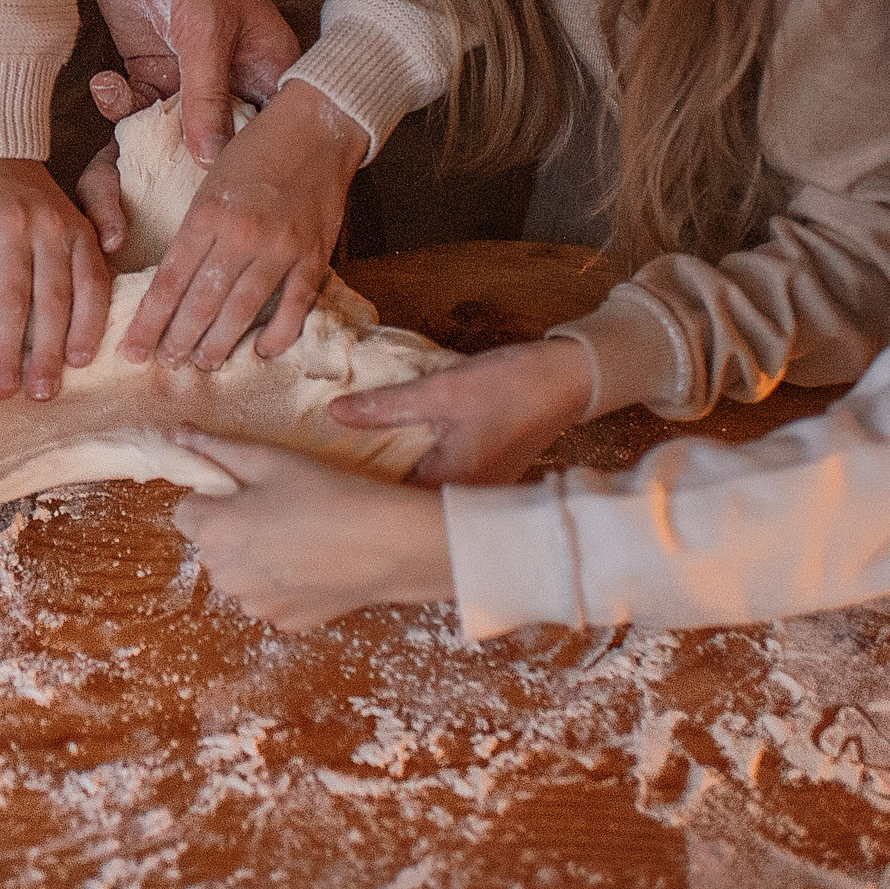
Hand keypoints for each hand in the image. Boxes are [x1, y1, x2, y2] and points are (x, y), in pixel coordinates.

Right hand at [0, 157, 113, 399]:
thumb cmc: (22, 195)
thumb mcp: (65, 217)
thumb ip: (78, 261)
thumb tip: (90, 319)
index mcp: (76, 231)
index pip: (90, 286)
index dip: (87, 328)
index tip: (77, 366)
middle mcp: (49, 228)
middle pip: (53, 301)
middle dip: (46, 354)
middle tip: (40, 395)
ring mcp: (10, 225)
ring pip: (13, 297)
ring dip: (8, 348)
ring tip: (2, 387)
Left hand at [86, 0, 296, 167]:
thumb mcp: (204, 30)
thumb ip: (207, 96)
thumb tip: (210, 160)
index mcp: (269, 70)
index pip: (267, 137)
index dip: (244, 168)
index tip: (210, 194)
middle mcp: (233, 80)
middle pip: (217, 144)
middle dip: (182, 159)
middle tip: (151, 173)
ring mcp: (188, 77)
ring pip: (170, 133)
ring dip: (139, 133)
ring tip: (122, 113)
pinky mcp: (149, 68)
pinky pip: (135, 110)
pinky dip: (116, 105)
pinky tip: (105, 80)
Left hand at [121, 81, 365, 367]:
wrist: (317, 125)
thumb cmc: (257, 150)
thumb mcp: (210, 181)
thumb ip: (196, 229)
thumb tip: (174, 281)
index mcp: (207, 213)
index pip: (169, 280)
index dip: (149, 321)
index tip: (133, 349)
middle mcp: (240, 233)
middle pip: (201, 302)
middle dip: (178, 339)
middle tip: (165, 363)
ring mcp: (280, 247)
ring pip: (243, 310)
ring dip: (219, 344)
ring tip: (203, 363)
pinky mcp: (314, 254)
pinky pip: (295, 306)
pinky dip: (279, 334)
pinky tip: (261, 351)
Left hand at [169, 429, 451, 630]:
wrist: (388, 544)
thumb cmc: (327, 493)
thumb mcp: (269, 460)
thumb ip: (216, 448)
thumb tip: (179, 432)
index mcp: (214, 533)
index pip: (183, 512)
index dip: (212, 498)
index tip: (245, 489)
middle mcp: (224, 576)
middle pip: (210, 546)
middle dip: (231, 528)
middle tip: (279, 509)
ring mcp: (255, 605)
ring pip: (238, 574)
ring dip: (254, 559)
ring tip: (299, 537)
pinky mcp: (284, 622)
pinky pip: (268, 597)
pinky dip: (282, 583)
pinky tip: (313, 564)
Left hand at [330, 338, 596, 484]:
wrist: (568, 379)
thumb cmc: (511, 385)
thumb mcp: (441, 389)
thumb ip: (386, 405)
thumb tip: (334, 412)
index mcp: (452, 489)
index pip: (389, 508)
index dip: (353, 496)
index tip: (321, 483)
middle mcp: (465, 504)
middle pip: (402, 510)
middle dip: (368, 494)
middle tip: (328, 477)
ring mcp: (475, 495)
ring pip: (419, 499)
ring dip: (391, 483)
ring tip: (350, 467)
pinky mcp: (481, 481)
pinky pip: (437, 486)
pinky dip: (415, 473)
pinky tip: (393, 456)